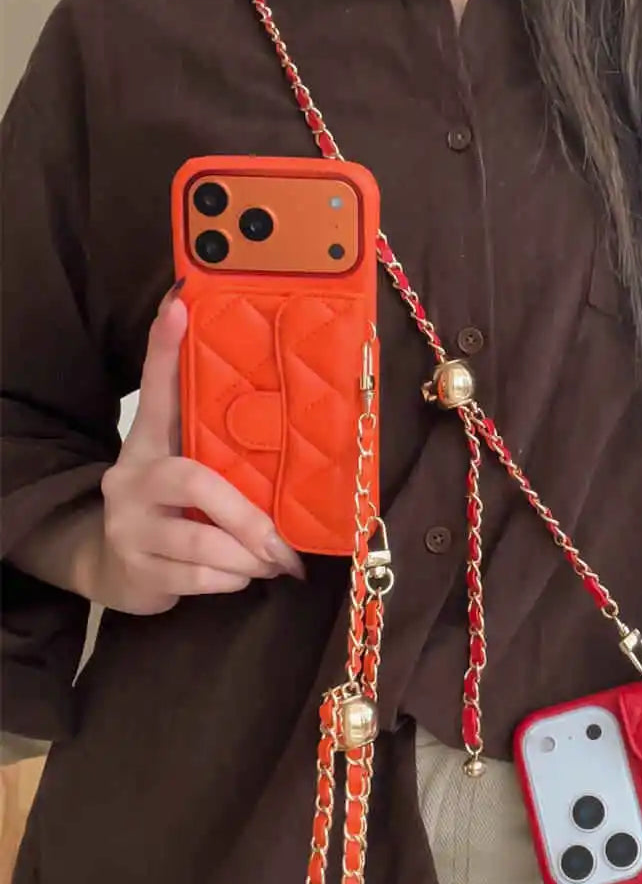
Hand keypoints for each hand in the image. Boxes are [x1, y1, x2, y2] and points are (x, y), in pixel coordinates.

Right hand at [92, 283, 303, 614]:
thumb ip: (217, 444)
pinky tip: (243, 576)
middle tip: (284, 543)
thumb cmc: (170, 511)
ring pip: (202, 540)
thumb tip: (276, 409)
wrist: (116, 570)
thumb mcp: (185, 469)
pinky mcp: (137, 569)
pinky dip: (232, 579)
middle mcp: (130, 477)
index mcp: (148, 443)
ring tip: (273, 562)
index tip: (182, 304)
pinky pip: (199, 576)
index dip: (165, 348)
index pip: (155, 387)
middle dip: (249, 518)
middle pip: (194, 480)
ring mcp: (129, 525)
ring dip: (249, 557)